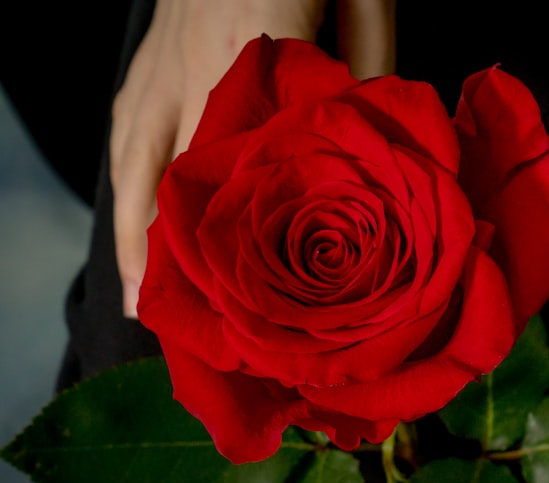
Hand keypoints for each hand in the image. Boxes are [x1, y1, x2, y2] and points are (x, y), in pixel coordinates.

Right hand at [110, 0, 395, 317]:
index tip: (225, 306)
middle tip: (165, 323)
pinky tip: (136, 209)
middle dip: (159, 258)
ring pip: (130, 159)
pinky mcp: (150, 50)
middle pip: (161, 182)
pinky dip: (127, 178)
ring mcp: (157, 57)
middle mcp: (185, 66)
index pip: (222, 173)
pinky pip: (125, 128)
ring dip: (130, 227)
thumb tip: (380, 134)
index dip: (220, 247)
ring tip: (138, 291)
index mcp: (241, 58)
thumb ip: (370, 67)